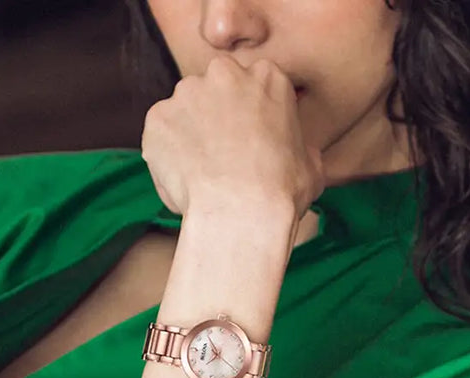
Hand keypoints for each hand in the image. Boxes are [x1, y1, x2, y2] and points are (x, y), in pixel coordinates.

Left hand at [141, 54, 324, 219]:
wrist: (241, 212)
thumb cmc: (281, 194)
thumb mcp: (311, 168)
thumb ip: (301, 151)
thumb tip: (302, 157)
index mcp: (267, 77)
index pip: (248, 89)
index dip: (244, 120)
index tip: (244, 146)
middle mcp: (224, 74)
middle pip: (212, 93)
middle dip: (213, 121)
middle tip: (219, 161)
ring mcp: (187, 93)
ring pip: (183, 113)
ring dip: (187, 138)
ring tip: (200, 177)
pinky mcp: (158, 118)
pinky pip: (158, 137)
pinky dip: (164, 157)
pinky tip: (183, 183)